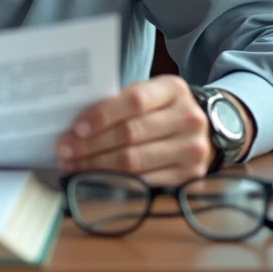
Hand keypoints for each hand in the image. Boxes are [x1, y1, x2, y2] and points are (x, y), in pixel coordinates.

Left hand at [56, 75, 213, 185]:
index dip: (103, 115)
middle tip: (65, 150)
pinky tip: (94, 180)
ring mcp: (191, 150)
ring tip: (73, 166)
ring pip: (134, 161)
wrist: (207, 129)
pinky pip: (144, 182)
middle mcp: (188, 119)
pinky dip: (115, 182)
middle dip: (91, 144)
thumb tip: (76, 125)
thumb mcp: (151, 93)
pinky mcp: (189, 176)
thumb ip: (121, 102)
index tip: (77, 128)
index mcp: (173, 89)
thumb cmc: (163, 109)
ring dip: (97, 166)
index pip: (134, 101)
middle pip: (130, 134)